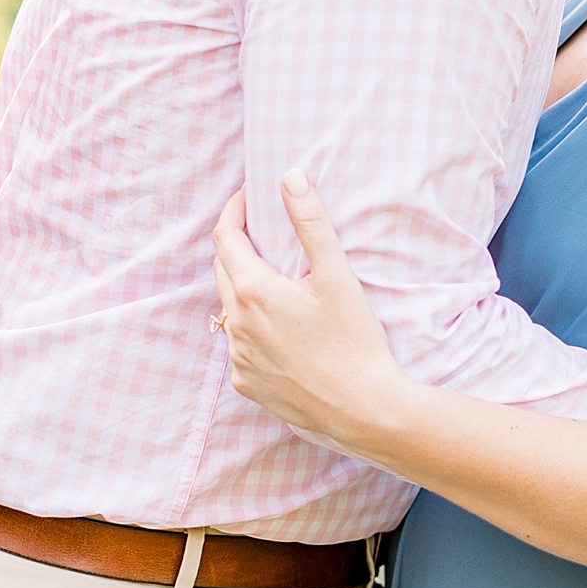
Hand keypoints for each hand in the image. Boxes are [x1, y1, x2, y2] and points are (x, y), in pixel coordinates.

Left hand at [212, 176, 408, 455]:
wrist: (363, 409)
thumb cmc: (354, 341)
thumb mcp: (336, 275)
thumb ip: (311, 223)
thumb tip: (290, 178)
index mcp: (252, 291)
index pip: (225, 236)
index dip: (233, 211)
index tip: (248, 197)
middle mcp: (234, 324)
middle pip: (222, 270)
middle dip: (237, 246)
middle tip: (263, 233)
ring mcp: (238, 358)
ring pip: (230, 309)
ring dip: (244, 289)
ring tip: (276, 282)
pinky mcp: (247, 384)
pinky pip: (239, 346)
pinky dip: (252, 329)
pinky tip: (281, 330)